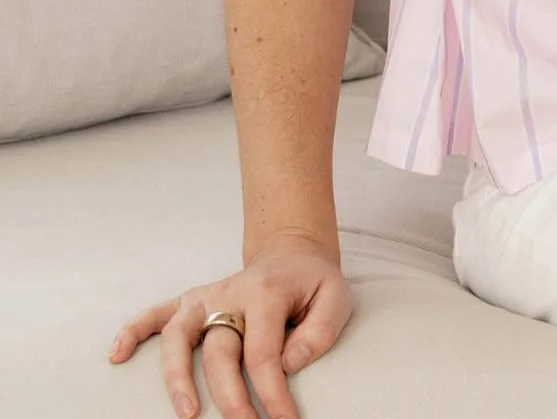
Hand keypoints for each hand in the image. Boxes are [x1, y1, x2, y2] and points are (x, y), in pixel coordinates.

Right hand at [108, 243, 352, 418]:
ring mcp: (206, 297)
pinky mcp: (190, 301)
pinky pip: (154, 313)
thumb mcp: (336, 297)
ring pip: (179, 336)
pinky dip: (133, 331)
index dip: (272, 394)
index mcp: (267, 293)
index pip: (264, 353)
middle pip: (220, 352)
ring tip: (186, 413)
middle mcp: (230, 293)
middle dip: (230, 398)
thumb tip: (288, 364)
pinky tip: (116, 355)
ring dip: (177, 377)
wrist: (292, 256)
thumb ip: (321, 330)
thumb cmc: (313, 284)